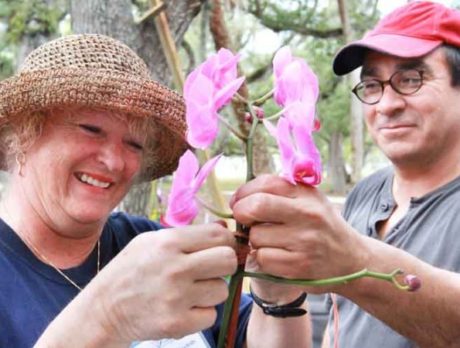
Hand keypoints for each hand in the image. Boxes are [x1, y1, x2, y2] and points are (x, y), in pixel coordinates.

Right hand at [85, 223, 236, 342]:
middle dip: (224, 265)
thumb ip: (188, 234)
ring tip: (190, 290)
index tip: (220, 248)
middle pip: (228, 260)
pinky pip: (211, 316)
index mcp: (168, 242)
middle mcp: (175, 268)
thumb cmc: (130, 270)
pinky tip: (183, 308)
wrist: (103, 310)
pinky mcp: (177, 324)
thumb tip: (223, 226)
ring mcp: (177, 298)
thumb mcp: (151, 241)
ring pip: (222, 290)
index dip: (226, 241)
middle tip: (210, 270)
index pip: (219, 235)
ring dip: (211, 291)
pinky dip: (201, 314)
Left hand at [231, 174, 368, 293]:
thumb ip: (280, 192)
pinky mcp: (299, 266)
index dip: (244, 192)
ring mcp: (304, 241)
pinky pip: (263, 258)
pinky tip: (276, 256)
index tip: (238, 201)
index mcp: (307, 194)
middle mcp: (308, 214)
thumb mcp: (310, 201)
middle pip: (255, 206)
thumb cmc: (322, 227)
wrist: (352, 260)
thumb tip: (239, 197)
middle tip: (244, 220)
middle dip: (241, 213)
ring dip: (255, 240)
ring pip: (256, 236)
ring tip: (270, 241)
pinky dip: (263, 258)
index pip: (265, 183)